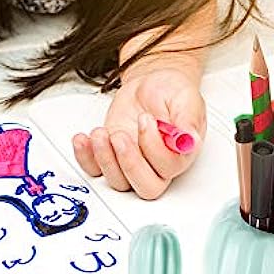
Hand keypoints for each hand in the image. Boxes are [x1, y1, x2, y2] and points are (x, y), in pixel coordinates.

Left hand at [72, 67, 206, 198]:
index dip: (153, 147)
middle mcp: (158, 165)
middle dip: (129, 163)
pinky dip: (85, 159)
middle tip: (120, 136)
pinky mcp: (111, 157)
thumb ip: (188, 119)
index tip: (146, 119)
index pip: (169, 168)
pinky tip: (84, 140)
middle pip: (146, 187)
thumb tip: (189, 140)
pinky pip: (95, 171)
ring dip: (105, 159)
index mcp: (181, 154)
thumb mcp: (185, 98)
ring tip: (101, 132)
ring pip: (119, 182)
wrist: (150, 86)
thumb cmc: (170, 93)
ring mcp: (132, 163)